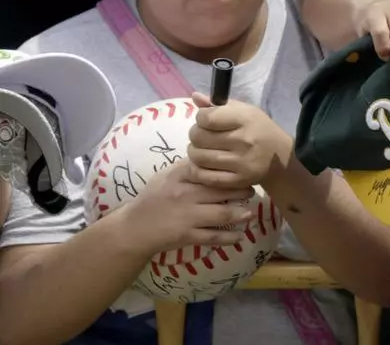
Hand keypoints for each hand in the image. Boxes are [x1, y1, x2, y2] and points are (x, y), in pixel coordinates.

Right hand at [121, 160, 254, 253]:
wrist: (133, 229)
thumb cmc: (152, 199)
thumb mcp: (166, 177)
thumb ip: (187, 167)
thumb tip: (212, 156)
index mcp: (180, 176)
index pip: (209, 168)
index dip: (230, 169)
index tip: (243, 169)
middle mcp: (185, 194)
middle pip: (221, 190)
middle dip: (242, 191)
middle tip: (252, 190)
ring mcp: (187, 216)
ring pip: (222, 213)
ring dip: (241, 213)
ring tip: (250, 213)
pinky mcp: (187, 236)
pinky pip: (214, 236)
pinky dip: (229, 237)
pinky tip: (240, 236)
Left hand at [187, 95, 292, 189]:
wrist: (280, 157)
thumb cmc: (259, 129)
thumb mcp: (245, 111)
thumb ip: (219, 105)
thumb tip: (195, 96)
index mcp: (246, 119)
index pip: (208, 118)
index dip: (200, 118)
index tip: (205, 120)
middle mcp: (244, 141)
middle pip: (199, 137)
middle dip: (195, 134)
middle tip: (202, 136)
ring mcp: (241, 163)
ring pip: (198, 157)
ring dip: (194, 152)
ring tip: (202, 149)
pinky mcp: (238, 180)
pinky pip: (204, 176)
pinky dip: (197, 170)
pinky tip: (203, 165)